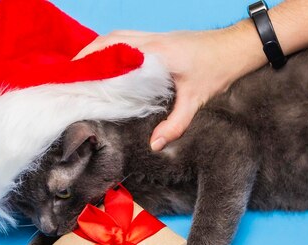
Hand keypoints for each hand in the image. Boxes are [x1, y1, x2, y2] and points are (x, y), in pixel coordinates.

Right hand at [74, 24, 264, 150]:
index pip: (116, 54)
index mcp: (157, 53)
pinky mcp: (160, 39)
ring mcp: (156, 37)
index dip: (92, 63)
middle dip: (87, 54)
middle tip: (70, 72)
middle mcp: (152, 40)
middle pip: (110, 39)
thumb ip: (175, 124)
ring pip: (117, 35)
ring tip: (82, 66)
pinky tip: (107, 62)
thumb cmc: (218, 70)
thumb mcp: (196, 100)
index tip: (74, 76)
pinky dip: (111, 47)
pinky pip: (127, 38)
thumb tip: (155, 145)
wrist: (237, 48)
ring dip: (98, 48)